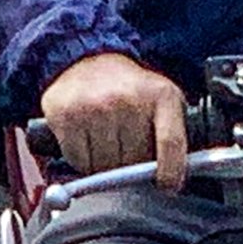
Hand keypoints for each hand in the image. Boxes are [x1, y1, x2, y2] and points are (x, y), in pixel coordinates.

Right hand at [40, 52, 187, 188]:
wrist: (87, 58)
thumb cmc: (128, 86)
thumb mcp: (162, 97)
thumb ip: (173, 131)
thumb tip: (175, 176)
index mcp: (160, 95)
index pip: (171, 143)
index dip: (171, 171)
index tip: (167, 185)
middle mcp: (128, 99)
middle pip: (134, 161)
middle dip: (131, 164)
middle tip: (126, 148)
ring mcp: (96, 107)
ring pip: (105, 166)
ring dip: (105, 164)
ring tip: (107, 140)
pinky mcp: (67, 115)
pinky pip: (78, 160)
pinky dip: (83, 159)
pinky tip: (87, 139)